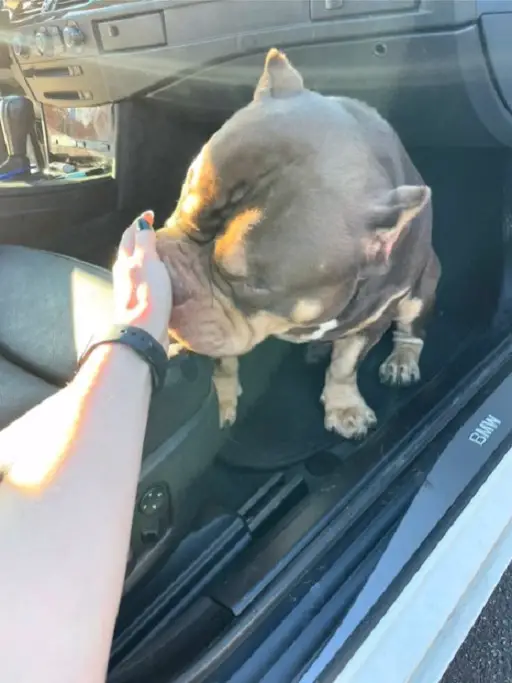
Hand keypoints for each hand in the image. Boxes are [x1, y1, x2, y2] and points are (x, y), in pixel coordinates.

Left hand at [112, 211, 171, 348]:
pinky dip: (147, 273)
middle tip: (151, 230)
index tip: (150, 214)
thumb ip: (144, 241)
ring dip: (142, 256)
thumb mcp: (147, 261)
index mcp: (125, 260)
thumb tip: (141, 222)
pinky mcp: (137, 303)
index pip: (130, 234)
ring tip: (154, 251)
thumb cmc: (147, 294)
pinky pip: (140, 280)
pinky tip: (154, 278)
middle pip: (128, 250)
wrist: (142, 331)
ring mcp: (128, 289)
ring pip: (132, 266)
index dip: (139, 222)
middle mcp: (123, 273)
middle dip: (137, 237)